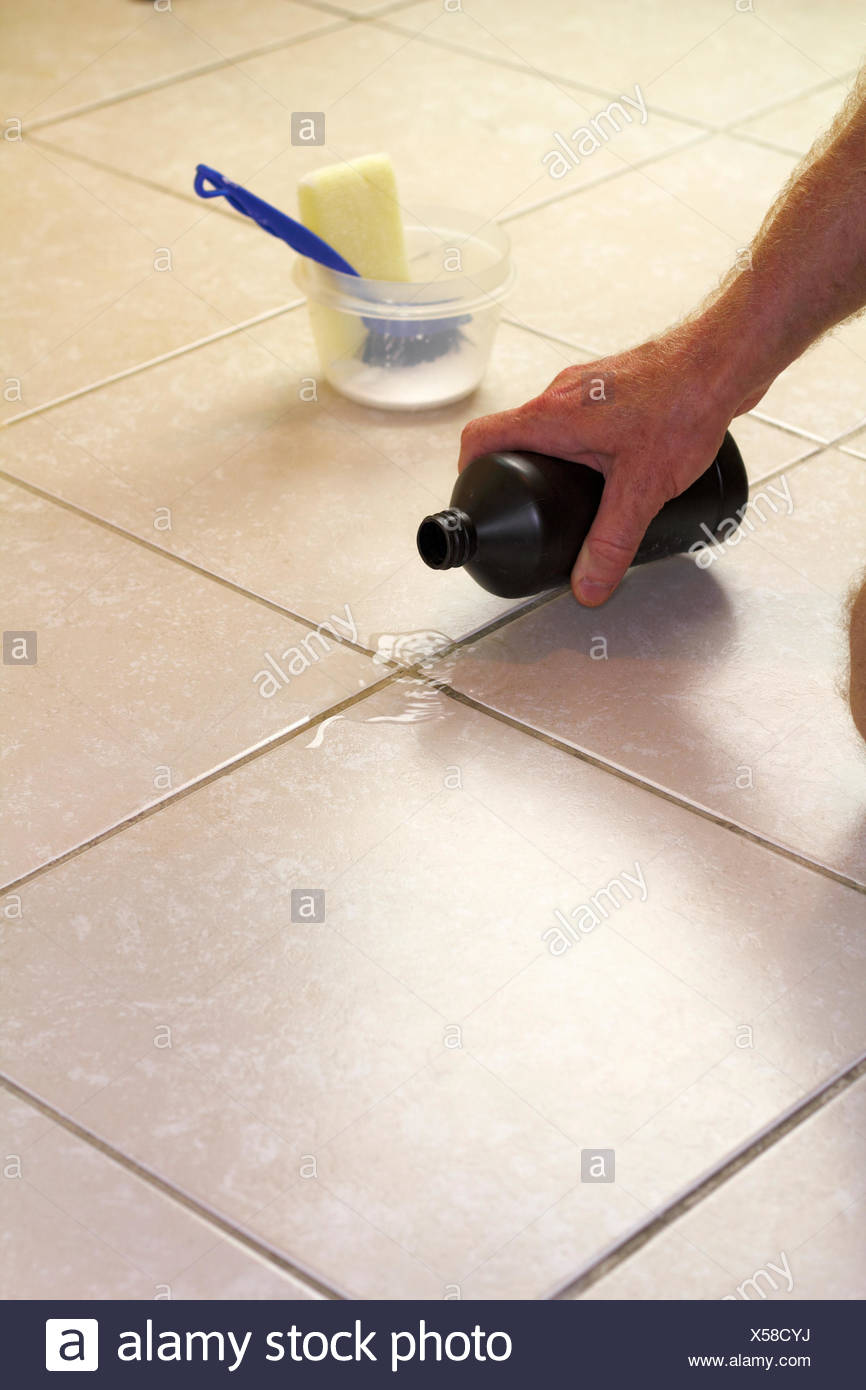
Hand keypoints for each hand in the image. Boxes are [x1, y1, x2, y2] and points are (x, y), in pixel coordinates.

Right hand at [458, 329, 757, 604]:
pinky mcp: (616, 385)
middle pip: (514, 436)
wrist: (726, 357)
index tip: (477, 498)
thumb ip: (612, 543)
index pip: (481, 438)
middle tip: (532, 509)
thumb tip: (588, 585)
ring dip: (556, 460)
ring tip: (577, 493)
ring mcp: (589, 386)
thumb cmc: (684, 402)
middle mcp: (562, 393)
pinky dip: (586, 446)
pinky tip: (617, 466)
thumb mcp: (643, 489)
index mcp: (551, 416)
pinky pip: (584, 418)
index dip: (468, 472)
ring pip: (552, 426)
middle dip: (519, 476)